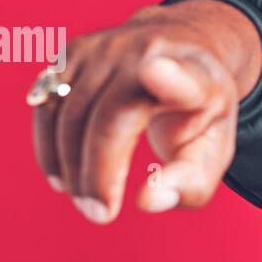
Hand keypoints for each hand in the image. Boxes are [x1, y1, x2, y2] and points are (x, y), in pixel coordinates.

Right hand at [31, 0, 261, 223]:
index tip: (155, 72)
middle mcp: (148, 52)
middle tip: (99, 215)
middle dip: (96, 173)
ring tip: (84, 200)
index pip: (183, 76)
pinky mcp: (73, 52)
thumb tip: (147, 202)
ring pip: (68, 112)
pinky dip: (49, 146)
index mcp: (196, 77)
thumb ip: (190, 183)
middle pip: (107, 117)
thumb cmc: (198, 109)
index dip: (169, 77)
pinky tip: (63, 176)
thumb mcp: (214, 148)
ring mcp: (106, 47)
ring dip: (68, 165)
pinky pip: (47, 104)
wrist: (180, 47)